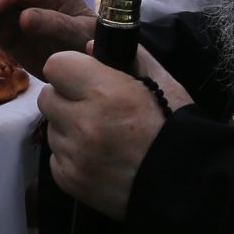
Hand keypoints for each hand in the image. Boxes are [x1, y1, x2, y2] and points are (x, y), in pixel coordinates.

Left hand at [37, 50, 165, 220]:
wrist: (186, 187)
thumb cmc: (176, 130)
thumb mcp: (163, 84)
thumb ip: (129, 57)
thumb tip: (90, 46)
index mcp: (105, 93)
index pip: (56, 66)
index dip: (71, 70)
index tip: (86, 79)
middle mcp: (83, 123)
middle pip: (47, 97)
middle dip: (66, 98)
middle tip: (93, 108)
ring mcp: (74, 155)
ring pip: (51, 129)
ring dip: (69, 129)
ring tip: (101, 136)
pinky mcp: (70, 181)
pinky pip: (55, 158)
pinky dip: (71, 157)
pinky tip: (99, 158)